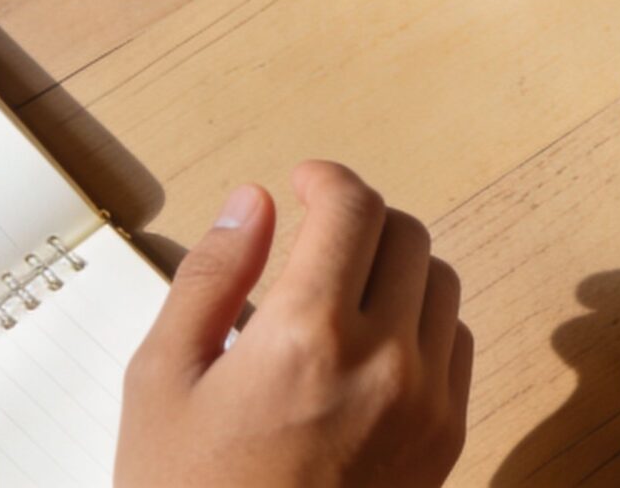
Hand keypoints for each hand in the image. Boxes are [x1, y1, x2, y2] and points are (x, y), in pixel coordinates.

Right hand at [116, 162, 471, 487]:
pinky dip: (422, 324)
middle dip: (358, 222)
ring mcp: (426, 402)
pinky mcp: (447, 439)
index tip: (305, 183)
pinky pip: (456, 344)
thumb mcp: (163, 381)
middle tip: (316, 238)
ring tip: (341, 294)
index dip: (327, 180)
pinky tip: (371, 347)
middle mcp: (384, 361)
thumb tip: (252, 204)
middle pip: (405, 235)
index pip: (352, 210)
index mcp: (308, 336)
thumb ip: (211, 278)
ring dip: (396, 268)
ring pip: (440, 283)